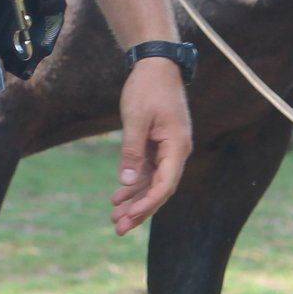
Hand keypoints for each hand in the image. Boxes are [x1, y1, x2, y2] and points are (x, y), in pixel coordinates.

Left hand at [112, 58, 191, 235]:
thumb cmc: (147, 88)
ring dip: (135, 200)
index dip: (147, 203)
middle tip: (119, 229)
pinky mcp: (158, 144)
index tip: (129, 216)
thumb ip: (132, 151)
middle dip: (140, 210)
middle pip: (160, 189)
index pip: (165, 184)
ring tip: (115, 219)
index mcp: (177, 146)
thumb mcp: (136, 119)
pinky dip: (134, 184)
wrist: (156, 64)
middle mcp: (177, 151)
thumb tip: (125, 183)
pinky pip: (148, 171)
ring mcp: (168, 149)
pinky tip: (118, 197)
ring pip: (152, 183)